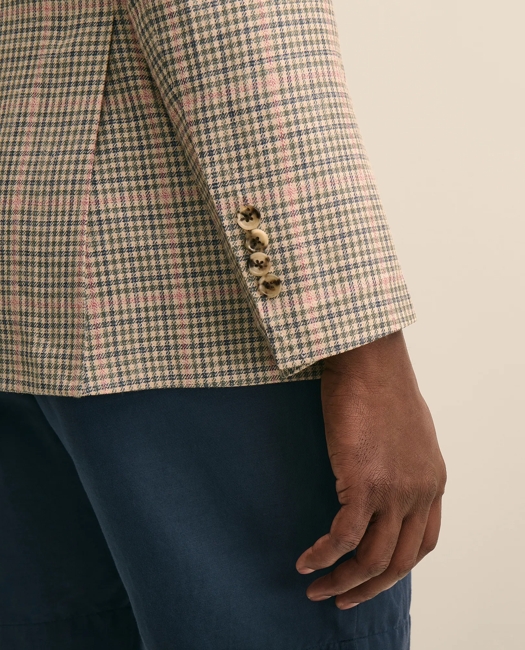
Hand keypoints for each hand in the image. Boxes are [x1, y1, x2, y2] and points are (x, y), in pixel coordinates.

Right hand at [295, 330, 446, 608]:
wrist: (368, 360)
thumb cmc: (380, 385)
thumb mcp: (408, 432)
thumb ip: (405, 463)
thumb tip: (384, 478)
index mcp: (433, 481)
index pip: (423, 542)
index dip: (397, 567)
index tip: (370, 576)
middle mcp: (420, 492)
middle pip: (401, 562)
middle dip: (369, 587)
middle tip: (342, 599)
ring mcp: (395, 491)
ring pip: (373, 558)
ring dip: (343, 580)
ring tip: (317, 589)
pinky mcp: (364, 484)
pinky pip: (343, 537)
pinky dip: (323, 555)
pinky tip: (306, 561)